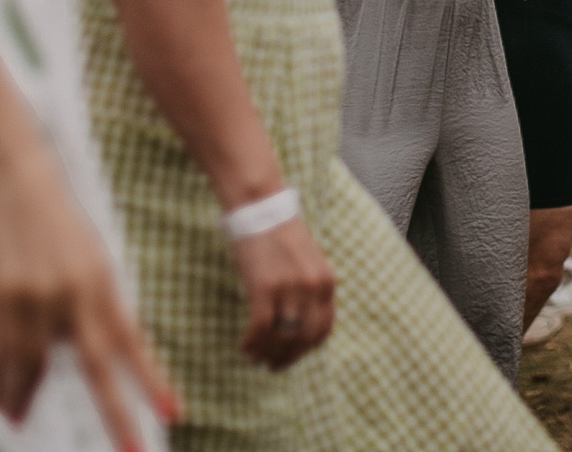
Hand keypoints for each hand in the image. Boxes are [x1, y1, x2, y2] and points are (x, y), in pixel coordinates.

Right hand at [0, 138, 176, 446]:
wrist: (1, 159)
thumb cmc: (36, 199)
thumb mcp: (75, 245)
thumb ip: (80, 291)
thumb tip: (69, 337)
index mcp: (102, 275)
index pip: (133, 340)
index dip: (153, 380)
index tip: (174, 413)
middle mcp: (77, 291)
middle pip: (101, 366)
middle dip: (118, 414)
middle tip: (136, 451)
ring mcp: (38, 296)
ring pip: (37, 368)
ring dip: (25, 397)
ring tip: (16, 419)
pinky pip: (4, 354)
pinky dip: (1, 380)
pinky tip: (0, 400)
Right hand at [232, 216, 336, 369]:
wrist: (260, 206)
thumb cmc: (278, 232)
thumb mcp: (307, 260)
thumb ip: (310, 287)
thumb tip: (301, 320)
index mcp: (327, 281)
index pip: (324, 329)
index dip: (307, 349)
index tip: (293, 356)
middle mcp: (313, 287)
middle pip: (304, 339)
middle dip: (287, 358)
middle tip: (272, 365)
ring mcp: (290, 288)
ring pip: (282, 337)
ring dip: (266, 353)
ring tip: (253, 356)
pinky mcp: (265, 287)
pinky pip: (261, 328)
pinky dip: (252, 343)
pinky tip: (244, 347)